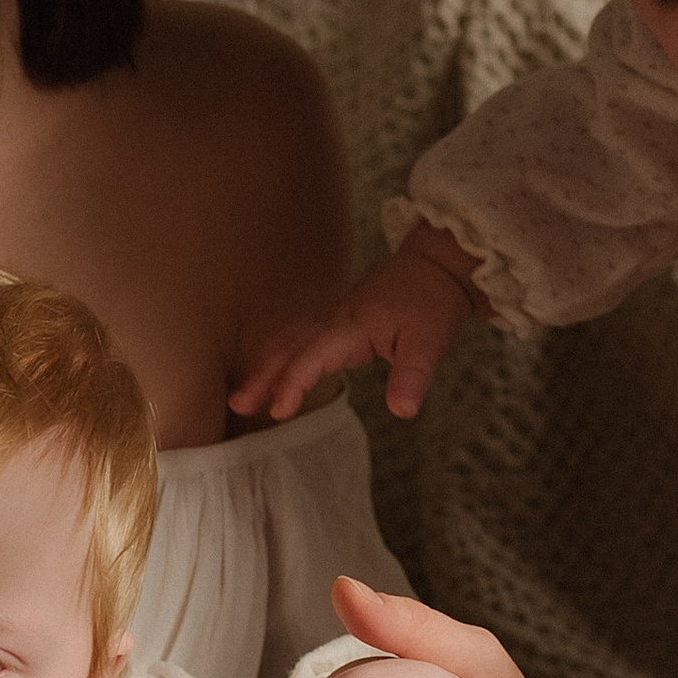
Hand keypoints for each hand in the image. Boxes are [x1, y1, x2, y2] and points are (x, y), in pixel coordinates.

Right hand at [233, 235, 478, 424]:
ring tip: (245, 395)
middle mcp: (336, 319)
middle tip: (239, 403)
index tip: (278, 411)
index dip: (293, 383)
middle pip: (290, 347)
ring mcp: (334, 316)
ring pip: (290, 340)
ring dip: (266, 365)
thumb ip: (412, 377)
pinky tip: (272, 368)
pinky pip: (299, 335)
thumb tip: (402, 412)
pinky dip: (280, 352)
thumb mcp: (430, 343)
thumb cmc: (433, 301)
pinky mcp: (339, 318)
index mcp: (353, 326)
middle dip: (262, 376)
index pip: (313, 356)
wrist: (438, 264)